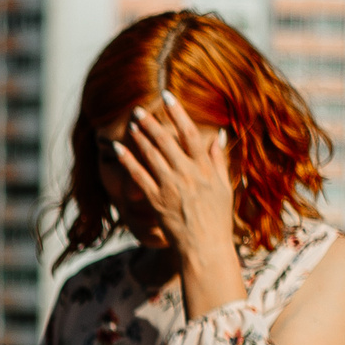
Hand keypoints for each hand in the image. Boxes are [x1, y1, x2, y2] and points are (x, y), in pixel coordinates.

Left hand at [116, 92, 248, 315]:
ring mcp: (170, 187)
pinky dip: (128, 160)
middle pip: (167, 142)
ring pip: (151, 155)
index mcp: (205, 169)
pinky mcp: (155, 201)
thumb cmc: (216, 218)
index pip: (191, 135)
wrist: (204, 247)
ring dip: (139, 136)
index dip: (179, 114)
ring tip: (130, 121)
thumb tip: (220, 133)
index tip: (168, 97)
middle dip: (152, 122)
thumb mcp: (225, 187)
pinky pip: (138, 177)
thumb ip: (219, 159)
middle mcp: (188, 175)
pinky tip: (118, 148)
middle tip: (139, 108)